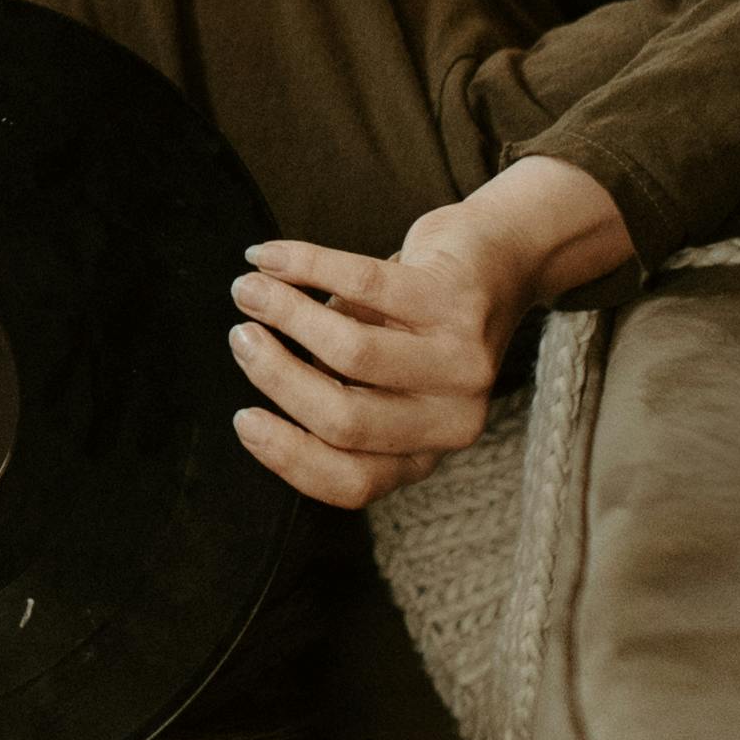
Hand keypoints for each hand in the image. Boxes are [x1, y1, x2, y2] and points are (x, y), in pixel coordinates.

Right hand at [227, 203, 539, 508]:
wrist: (499, 262)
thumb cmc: (418, 325)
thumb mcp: (386, 381)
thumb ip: (334, 394)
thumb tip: (254, 372)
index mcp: (425, 449)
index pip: (351, 482)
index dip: (287, 454)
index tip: (242, 418)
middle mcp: (452, 419)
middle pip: (344, 420)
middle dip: (275, 377)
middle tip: (240, 338)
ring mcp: (461, 361)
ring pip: (351, 351)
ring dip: (283, 314)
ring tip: (247, 291)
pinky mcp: (456, 300)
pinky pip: (362, 284)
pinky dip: (303, 266)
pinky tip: (268, 258)